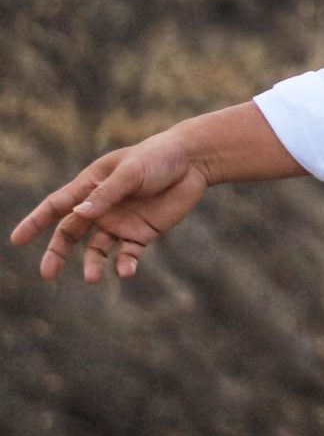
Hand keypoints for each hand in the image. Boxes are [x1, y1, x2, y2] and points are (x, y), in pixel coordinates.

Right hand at [11, 129, 213, 282]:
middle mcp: (100, 208)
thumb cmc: (157, 158)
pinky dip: (125, 265)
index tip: (17, 240)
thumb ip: (107, 194)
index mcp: (90, 187)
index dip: (35, 222)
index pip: (56, 206)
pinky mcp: (142, 233)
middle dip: (57, 253)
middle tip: (48, 274)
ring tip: (93, 278)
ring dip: (93, 264)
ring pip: (97, 249)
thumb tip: (79, 215)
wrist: (193, 162)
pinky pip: (128, 254)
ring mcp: (120, 223)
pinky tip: (125, 272)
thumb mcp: (131, 172)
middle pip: (71, 234)